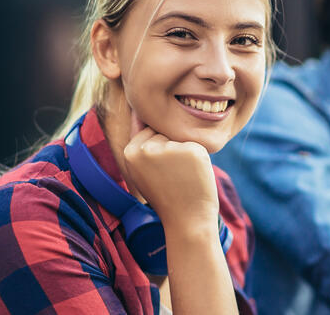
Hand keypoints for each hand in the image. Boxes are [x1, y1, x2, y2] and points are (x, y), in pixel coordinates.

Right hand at [121, 110, 219, 226]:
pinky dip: (199, 158)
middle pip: (165, 132)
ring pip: (181, 137)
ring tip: (182, 177)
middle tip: (172, 177)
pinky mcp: (191, 150)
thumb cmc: (166, 194)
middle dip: (172, 150)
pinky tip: (193, 176)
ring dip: (185, 153)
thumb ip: (140, 142)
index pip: (149, 133)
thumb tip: (138, 110)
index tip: (160, 174)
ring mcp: (168, 149)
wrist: (187, 220)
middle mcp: (145, 148)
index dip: (160, 153)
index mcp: (129, 152)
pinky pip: (197, 144)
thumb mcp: (143, 169)